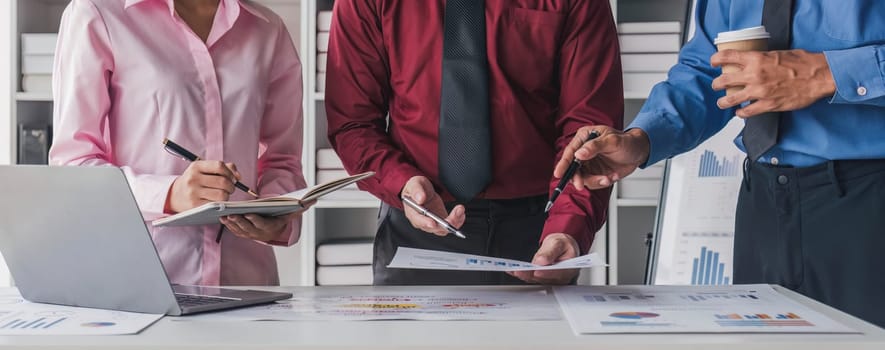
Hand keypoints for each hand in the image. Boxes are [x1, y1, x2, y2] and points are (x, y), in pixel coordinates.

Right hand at [167, 161, 240, 212]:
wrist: (175, 194)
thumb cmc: (196, 180)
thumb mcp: (204, 169)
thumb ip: (224, 168)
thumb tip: (239, 177)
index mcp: (196, 166)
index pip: (219, 166)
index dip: (230, 173)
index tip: (233, 178)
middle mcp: (193, 178)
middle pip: (223, 182)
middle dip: (231, 186)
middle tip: (230, 188)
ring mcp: (193, 192)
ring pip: (222, 195)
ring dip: (227, 196)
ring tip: (223, 195)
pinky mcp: (194, 205)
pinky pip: (216, 205)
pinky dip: (221, 204)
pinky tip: (218, 202)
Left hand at [220, 210, 304, 241]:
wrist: (276, 229)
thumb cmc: (282, 217)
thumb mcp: (292, 212)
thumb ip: (301, 207)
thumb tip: (313, 199)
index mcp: (271, 227)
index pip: (263, 224)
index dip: (255, 220)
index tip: (248, 213)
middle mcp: (260, 233)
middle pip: (248, 228)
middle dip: (239, 221)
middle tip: (231, 215)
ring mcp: (251, 235)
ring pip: (240, 230)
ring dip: (231, 224)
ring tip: (224, 216)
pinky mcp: (244, 233)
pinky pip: (235, 231)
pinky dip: (228, 225)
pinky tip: (222, 218)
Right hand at [401, 176, 464, 235]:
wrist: (423, 190)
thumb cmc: (416, 188)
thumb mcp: (414, 184)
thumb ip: (416, 190)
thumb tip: (420, 198)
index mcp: (412, 212)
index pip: (418, 221)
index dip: (425, 223)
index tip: (433, 222)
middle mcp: (422, 221)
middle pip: (433, 228)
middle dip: (445, 223)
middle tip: (455, 213)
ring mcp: (432, 223)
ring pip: (443, 229)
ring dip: (454, 221)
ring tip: (460, 209)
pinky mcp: (440, 222)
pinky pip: (449, 226)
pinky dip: (457, 220)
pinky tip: (461, 212)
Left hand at [509, 233, 580, 283]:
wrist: (562, 245)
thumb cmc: (563, 244)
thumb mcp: (558, 242)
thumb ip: (551, 251)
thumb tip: (542, 261)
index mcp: (569, 268)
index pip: (557, 273)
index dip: (546, 273)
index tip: (536, 271)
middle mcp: (560, 277)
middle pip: (544, 278)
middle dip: (530, 274)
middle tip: (519, 271)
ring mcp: (551, 279)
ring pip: (536, 279)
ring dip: (524, 275)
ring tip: (514, 270)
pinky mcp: (543, 278)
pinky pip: (532, 277)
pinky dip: (522, 274)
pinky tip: (513, 271)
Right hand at [553, 126, 650, 190]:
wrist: (639, 152)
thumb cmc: (627, 142)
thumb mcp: (613, 141)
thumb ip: (595, 146)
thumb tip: (579, 154)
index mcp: (584, 138)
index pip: (570, 151)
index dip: (563, 164)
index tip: (559, 174)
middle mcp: (584, 151)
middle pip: (573, 168)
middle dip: (577, 178)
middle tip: (580, 185)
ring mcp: (589, 163)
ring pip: (583, 178)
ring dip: (594, 181)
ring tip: (608, 178)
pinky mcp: (595, 173)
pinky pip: (593, 182)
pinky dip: (602, 182)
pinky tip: (612, 176)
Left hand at [711, 49, 835, 117]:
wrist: (819, 76)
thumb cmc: (803, 63)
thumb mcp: (778, 53)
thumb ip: (762, 57)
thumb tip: (753, 60)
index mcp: (756, 59)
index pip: (727, 56)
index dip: (716, 59)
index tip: (714, 62)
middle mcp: (754, 75)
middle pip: (723, 80)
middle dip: (716, 84)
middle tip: (717, 85)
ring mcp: (759, 92)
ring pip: (730, 99)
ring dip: (723, 102)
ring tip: (722, 102)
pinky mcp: (767, 105)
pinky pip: (747, 112)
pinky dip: (740, 113)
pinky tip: (739, 112)